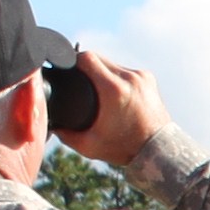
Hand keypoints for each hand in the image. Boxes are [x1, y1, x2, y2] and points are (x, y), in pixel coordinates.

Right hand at [55, 46, 168, 165]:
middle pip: (98, 57)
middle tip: (78, 80)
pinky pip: (125, 70)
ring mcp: (141, 76)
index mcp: (114, 90)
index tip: (66, 68)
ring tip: (95, 87)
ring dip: (101, 70)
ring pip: (112, 63)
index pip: (86, 57)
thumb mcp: (89, 145)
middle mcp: (129, 78)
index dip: (72, 59)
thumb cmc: (124, 149)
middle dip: (85, 66)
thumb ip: (66, 135)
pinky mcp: (148, 78)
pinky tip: (112, 89)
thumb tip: (51, 123)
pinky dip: (116, 76)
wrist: (158, 151)